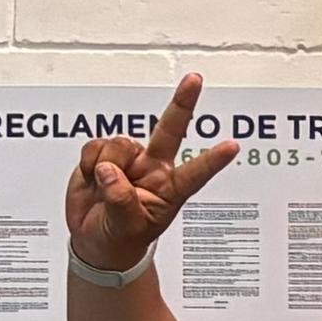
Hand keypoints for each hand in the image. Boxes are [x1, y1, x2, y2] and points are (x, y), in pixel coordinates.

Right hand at [63, 75, 237, 269]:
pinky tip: (92, 177)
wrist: (94, 241)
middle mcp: (154, 168)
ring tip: (103, 187)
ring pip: (120, 143)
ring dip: (106, 163)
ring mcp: (130, 159)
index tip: (233, 146)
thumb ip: (120, 199)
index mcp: (170, 189)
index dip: (212, 160)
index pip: (195, 173)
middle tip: (195, 80)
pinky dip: (88, 162)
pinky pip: (95, 146)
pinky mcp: (104, 154)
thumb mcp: (126, 228)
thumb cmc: (120, 238)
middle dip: (182, 103)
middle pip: (170, 129)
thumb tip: (109, 170)